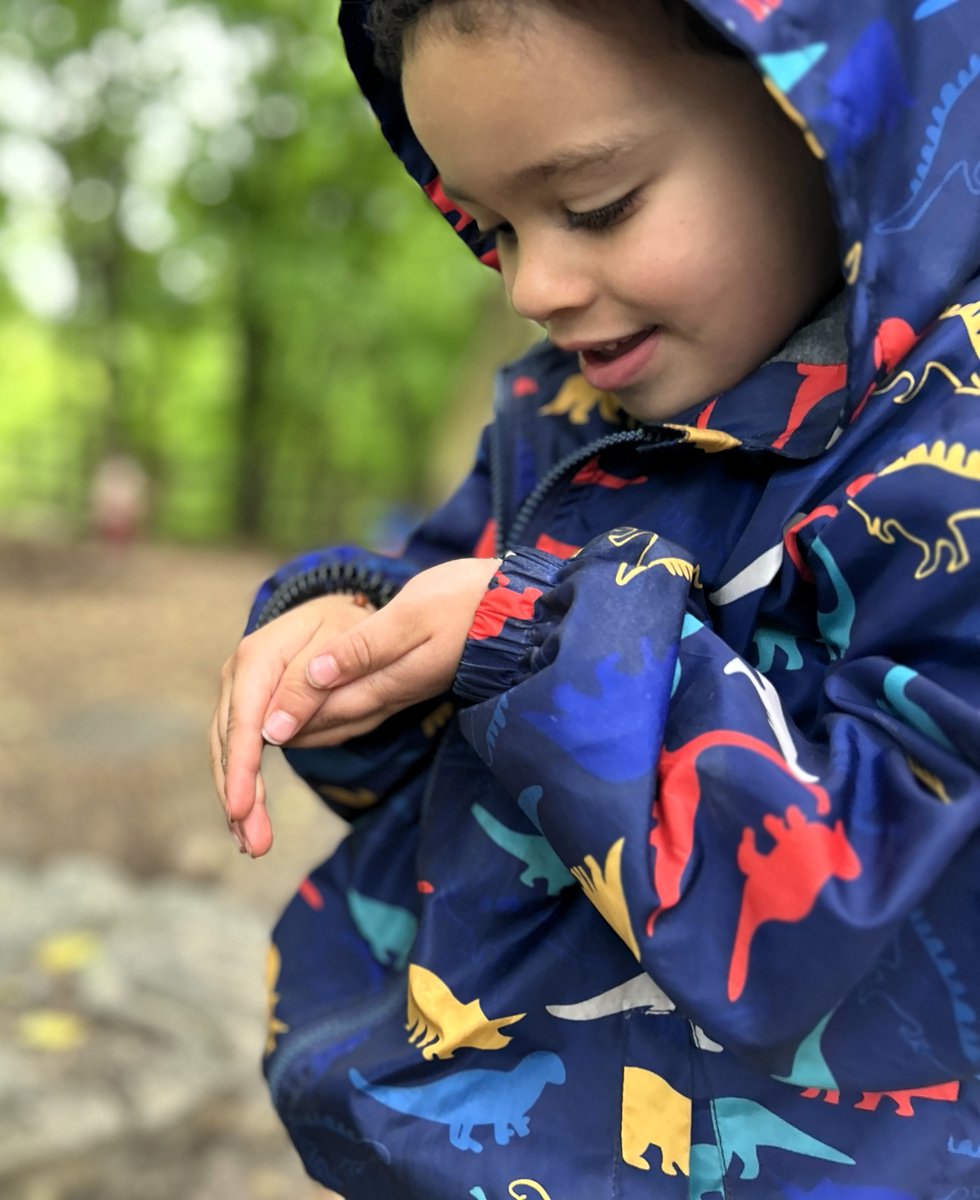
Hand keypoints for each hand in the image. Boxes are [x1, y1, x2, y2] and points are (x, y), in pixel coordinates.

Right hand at [209, 593, 374, 856]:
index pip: (244, 719)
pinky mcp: (245, 709)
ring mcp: (237, 693)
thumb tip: (274, 732)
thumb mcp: (339, 645)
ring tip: (252, 845)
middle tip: (254, 845)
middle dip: (238, 796)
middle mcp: (237, 675)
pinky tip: (247, 823)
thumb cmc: (346, 628)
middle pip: (229, 744)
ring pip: (227, 754)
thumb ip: (308, 686)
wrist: (339, 611)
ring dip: (238, 801)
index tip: (243, 808)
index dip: (241, 767)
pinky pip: (237, 753)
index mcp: (259, 656)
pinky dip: (242, 787)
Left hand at [261, 556, 501, 746]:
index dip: (281, 720)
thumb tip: (315, 674)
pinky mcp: (402, 686)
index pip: (319, 704)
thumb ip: (362, 648)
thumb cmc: (467, 604)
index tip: (248, 740)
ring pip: (335, 722)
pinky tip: (306, 720)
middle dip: (286, 740)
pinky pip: (351, 713)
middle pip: (322, 724)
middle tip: (244, 765)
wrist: (516, 613)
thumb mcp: (412, 617)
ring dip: (300, 736)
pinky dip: (322, 721)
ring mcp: (396, 694)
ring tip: (263, 747)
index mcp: (385, 679)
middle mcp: (386, 695)